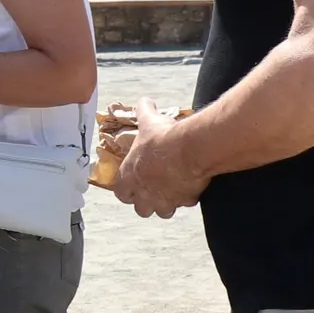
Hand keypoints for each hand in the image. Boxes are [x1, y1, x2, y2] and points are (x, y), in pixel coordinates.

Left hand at [114, 98, 206, 217]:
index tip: (135, 184)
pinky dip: (188, 197)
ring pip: (163, 212)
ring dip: (167, 204)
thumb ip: (144, 111)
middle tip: (156, 190)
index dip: (128, 190)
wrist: (188, 150)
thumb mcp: (149, 121)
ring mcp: (164, 200)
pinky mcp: (184, 200)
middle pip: (141, 209)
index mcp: (129, 178)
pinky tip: (192, 185)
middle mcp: (144, 194)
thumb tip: (145, 101)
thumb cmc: (163, 138)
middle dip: (148, 202)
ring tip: (174, 191)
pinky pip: (185, 203)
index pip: (121, 193)